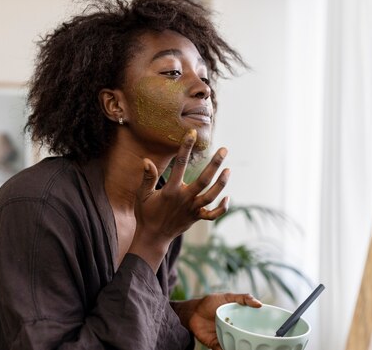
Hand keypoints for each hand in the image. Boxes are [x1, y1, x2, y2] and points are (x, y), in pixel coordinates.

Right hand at [128, 129, 230, 270]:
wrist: (152, 238)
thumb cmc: (146, 214)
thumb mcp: (142, 195)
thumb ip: (147, 178)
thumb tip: (146, 160)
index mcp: (171, 190)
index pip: (179, 164)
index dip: (186, 147)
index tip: (192, 133)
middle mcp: (184, 198)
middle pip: (204, 180)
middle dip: (215, 164)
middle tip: (224, 149)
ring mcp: (192, 209)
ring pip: (211, 196)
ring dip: (221, 183)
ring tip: (229, 169)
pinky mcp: (196, 218)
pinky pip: (212, 214)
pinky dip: (221, 208)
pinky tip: (228, 197)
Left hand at [176, 293, 262, 349]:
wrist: (192, 313)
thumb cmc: (210, 302)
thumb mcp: (227, 297)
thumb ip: (242, 298)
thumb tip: (259, 304)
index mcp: (239, 319)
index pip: (253, 326)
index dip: (261, 330)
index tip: (269, 334)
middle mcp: (234, 329)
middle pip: (246, 338)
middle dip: (252, 342)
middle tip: (259, 345)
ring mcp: (226, 337)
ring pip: (237, 346)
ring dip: (241, 347)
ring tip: (248, 348)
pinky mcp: (216, 345)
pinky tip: (231, 349)